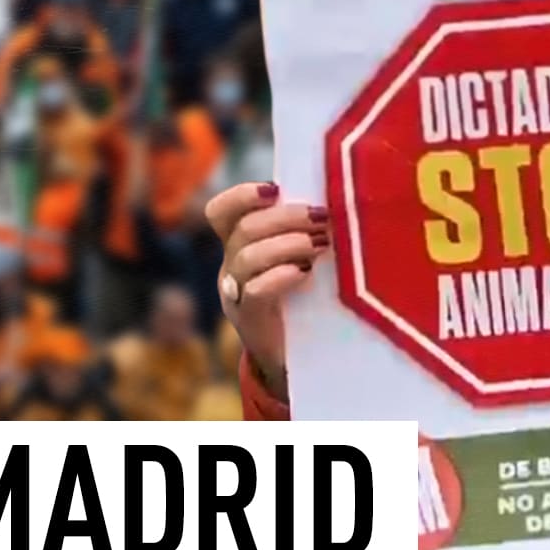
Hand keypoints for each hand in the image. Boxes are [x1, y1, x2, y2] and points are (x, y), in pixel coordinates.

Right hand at [205, 182, 329, 402]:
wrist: (298, 359)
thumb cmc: (305, 300)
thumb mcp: (296, 259)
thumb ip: (298, 232)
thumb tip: (328, 198)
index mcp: (237, 246)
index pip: (220, 211)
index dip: (241, 195)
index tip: (275, 190)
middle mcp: (230, 267)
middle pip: (244, 229)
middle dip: (285, 217)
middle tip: (321, 218)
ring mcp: (235, 295)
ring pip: (248, 256)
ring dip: (288, 243)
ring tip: (320, 246)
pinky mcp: (249, 321)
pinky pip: (255, 291)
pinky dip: (280, 276)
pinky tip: (304, 273)